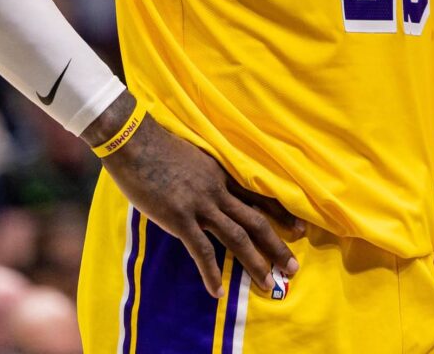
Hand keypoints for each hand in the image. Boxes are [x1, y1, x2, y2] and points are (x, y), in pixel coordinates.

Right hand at [87, 93, 303, 297]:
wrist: (134, 141)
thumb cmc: (157, 146)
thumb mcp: (192, 156)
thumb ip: (203, 175)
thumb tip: (205, 188)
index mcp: (221, 174)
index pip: (258, 196)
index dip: (280, 214)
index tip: (299, 228)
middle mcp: (217, 190)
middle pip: (255, 220)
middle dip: (276, 246)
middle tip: (293, 268)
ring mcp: (200, 204)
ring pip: (236, 237)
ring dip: (254, 262)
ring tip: (268, 284)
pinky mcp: (179, 218)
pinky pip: (201, 250)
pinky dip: (211, 273)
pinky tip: (218, 291)